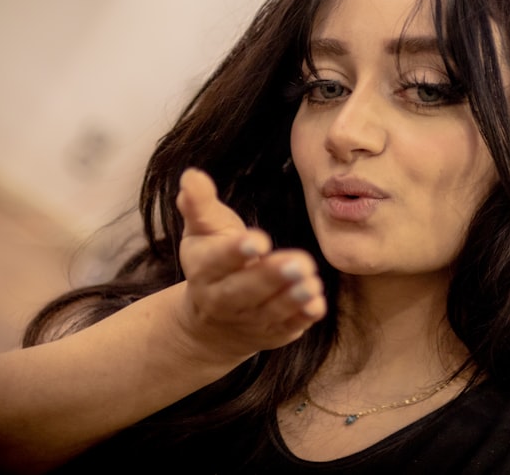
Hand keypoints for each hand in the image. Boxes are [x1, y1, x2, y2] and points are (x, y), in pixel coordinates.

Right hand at [172, 167, 325, 363]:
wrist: (209, 322)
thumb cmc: (212, 260)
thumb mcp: (203, 230)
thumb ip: (200, 204)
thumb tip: (192, 175)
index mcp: (204, 269)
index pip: (218, 260)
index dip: (235, 252)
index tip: (259, 240)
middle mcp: (222, 299)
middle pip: (244, 290)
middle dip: (271, 277)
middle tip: (298, 263)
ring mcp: (248, 319)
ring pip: (269, 310)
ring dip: (291, 298)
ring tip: (312, 282)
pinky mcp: (271, 333)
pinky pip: (286, 327)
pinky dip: (301, 318)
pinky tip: (317, 305)